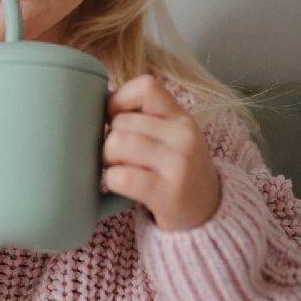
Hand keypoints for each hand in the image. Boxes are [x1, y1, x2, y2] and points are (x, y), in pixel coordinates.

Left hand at [103, 74, 220, 230]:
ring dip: (107, 160)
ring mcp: (179, 165)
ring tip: (118, 169)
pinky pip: (121, 177)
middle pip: (120, 122)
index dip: (119, 99)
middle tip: (118, 158)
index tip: (113, 119)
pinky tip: (121, 186)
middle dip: (108, 140)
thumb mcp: (171, 137)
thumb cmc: (175, 171)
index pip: (146, 86)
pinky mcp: (169, 194)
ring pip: (117, 144)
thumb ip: (144, 119)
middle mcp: (184, 137)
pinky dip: (111, 181)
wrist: (208, 213)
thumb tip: (92, 106)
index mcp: (181, 118)